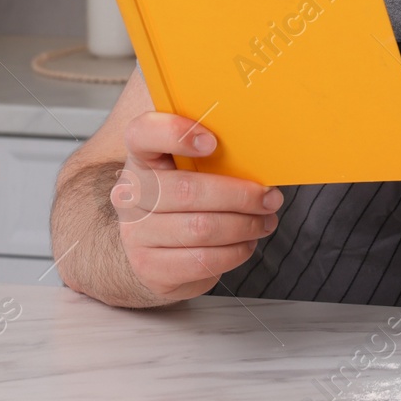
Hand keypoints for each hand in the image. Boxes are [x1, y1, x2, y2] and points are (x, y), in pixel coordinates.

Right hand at [113, 112, 281, 301]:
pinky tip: (246, 244)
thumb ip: (214, 156)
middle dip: (240, 195)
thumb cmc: (187, 202)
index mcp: (141, 158)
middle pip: (187, 190)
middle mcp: (130, 195)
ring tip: (265, 222)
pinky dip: (235, 252)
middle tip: (270, 198)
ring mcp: (135, 233)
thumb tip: (263, 156)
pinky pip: (202, 260)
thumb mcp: (192, 172)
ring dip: (245, 226)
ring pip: (201, 228)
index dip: (175, 133)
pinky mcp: (150, 267)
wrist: (159, 253)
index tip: (212, 142)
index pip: (142, 133)